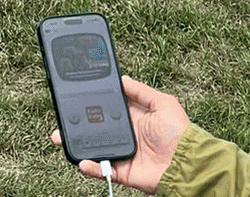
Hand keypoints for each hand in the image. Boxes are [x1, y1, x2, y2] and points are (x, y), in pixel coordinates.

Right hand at [50, 76, 189, 194]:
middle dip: (76, 125)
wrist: (187, 164)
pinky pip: (102, 169)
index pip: (107, 110)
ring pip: (93, 148)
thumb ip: (141, 91)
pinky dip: (91, 167)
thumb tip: (122, 78)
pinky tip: (83, 160)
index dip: (92, 105)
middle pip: (95, 129)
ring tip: (61, 138)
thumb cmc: (181, 133)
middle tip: (62, 120)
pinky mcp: (123, 171)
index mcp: (133, 118)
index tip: (76, 98)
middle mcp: (126, 135)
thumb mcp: (164, 102)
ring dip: (76, 144)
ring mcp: (123, 153)